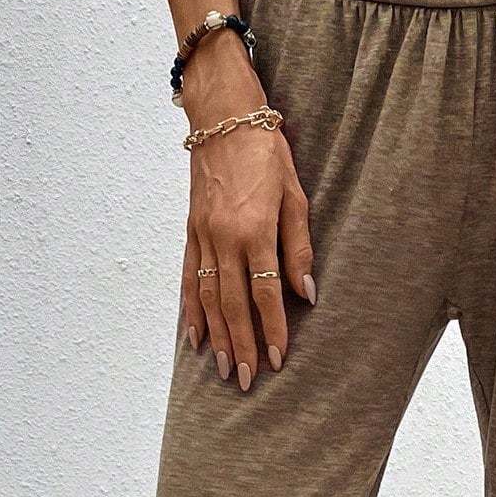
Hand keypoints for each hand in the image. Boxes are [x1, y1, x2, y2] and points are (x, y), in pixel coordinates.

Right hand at [179, 41, 315, 391]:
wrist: (222, 116)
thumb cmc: (267, 152)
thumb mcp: (295, 195)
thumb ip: (299, 248)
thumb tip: (305, 295)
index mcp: (255, 230)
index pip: (266, 293)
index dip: (273, 330)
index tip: (279, 359)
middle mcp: (224, 238)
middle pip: (234, 304)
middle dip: (242, 345)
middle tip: (248, 380)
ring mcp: (203, 236)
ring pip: (209, 298)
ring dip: (218, 336)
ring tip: (224, 368)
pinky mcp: (191, 230)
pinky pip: (190, 278)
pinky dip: (192, 309)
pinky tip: (195, 336)